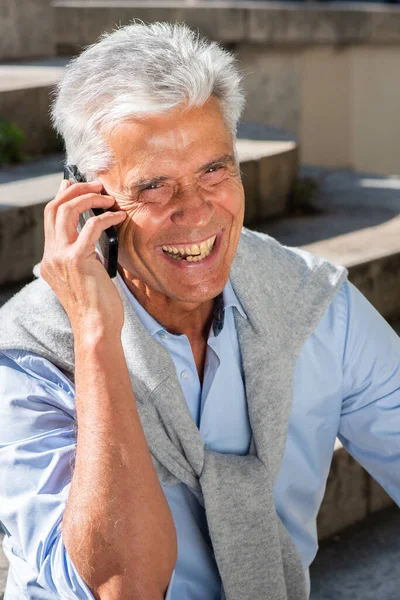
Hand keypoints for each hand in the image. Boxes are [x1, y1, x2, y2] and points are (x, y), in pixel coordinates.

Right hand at [40, 179, 126, 337]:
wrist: (96, 328)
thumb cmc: (97, 306)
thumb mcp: (85, 277)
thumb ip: (83, 256)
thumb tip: (94, 235)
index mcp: (51, 259)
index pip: (50, 218)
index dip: (63, 197)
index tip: (76, 185)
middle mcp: (51, 255)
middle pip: (54, 207)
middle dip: (75, 190)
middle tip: (97, 185)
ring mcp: (61, 257)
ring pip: (66, 210)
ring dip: (89, 197)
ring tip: (108, 198)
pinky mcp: (77, 259)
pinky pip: (91, 226)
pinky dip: (107, 217)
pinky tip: (119, 217)